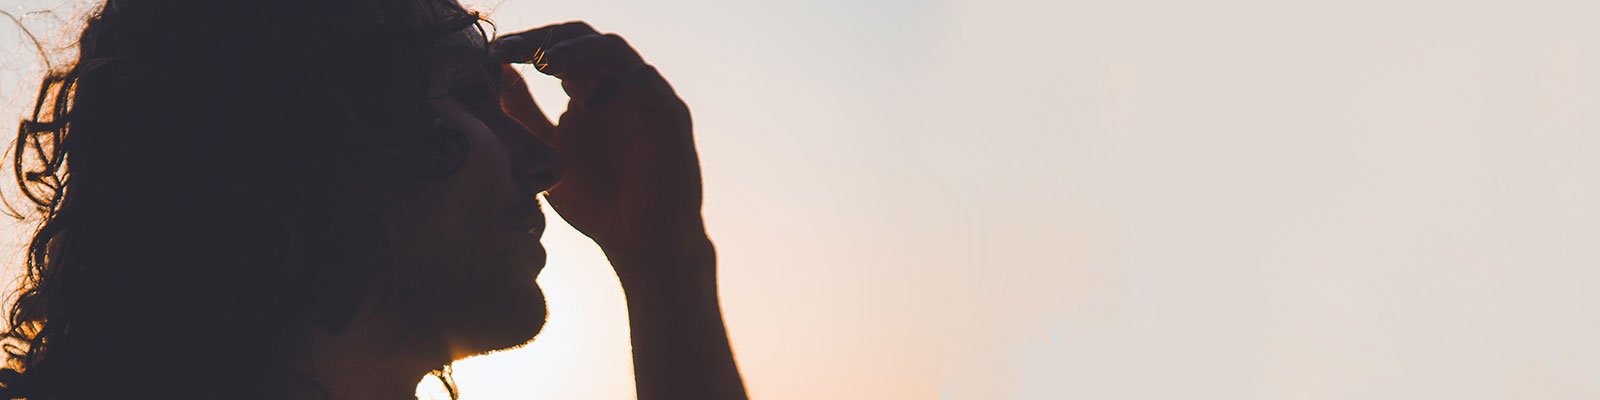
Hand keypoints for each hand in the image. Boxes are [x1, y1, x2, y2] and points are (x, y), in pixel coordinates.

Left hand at [492, 22, 707, 270]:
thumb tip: (498, 73)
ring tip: (543, 63)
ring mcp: (646, 97)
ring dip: (578, 51)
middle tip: (512, 49)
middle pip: (584, 37)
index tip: (494, 52)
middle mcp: (618, 86)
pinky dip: (615, 85)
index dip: (527, 44)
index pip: (559, 48)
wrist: (642, 245)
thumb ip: (524, 115)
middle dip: (546, 39)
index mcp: (589, 90)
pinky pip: (644, 82)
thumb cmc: (597, 204)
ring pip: (615, 50)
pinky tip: (585, 104)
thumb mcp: (546, 155)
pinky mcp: (670, 114)